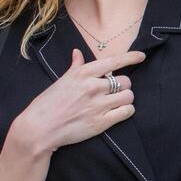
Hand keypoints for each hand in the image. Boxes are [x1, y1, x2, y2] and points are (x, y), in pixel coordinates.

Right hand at [14, 48, 145, 152]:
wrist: (39, 128)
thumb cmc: (47, 104)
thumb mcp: (61, 80)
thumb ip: (75, 67)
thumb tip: (78, 52)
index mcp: (83, 74)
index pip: (114, 61)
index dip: (131, 57)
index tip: (141, 56)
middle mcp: (93, 87)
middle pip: (125, 81)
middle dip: (122, 86)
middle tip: (113, 92)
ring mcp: (99, 105)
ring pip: (129, 96)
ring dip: (125, 98)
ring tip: (116, 102)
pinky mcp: (102, 122)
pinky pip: (127, 111)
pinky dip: (126, 111)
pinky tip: (118, 112)